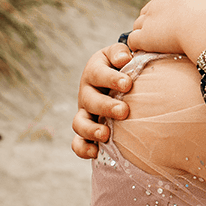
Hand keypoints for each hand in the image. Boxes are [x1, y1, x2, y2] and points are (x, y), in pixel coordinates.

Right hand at [70, 42, 131, 158]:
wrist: (118, 79)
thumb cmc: (124, 66)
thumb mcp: (121, 54)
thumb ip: (121, 53)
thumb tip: (124, 58)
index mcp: (95, 70)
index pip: (99, 73)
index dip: (111, 79)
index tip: (128, 84)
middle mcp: (86, 92)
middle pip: (90, 100)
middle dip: (106, 106)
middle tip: (124, 111)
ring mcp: (85, 112)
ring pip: (79, 123)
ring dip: (91, 130)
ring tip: (106, 135)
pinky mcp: (86, 130)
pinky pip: (78, 142)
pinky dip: (83, 149)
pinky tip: (95, 153)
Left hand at [127, 0, 205, 59]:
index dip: (165, 12)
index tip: (171, 24)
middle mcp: (162, 0)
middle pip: (148, 10)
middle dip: (152, 23)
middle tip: (162, 39)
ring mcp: (151, 17)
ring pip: (138, 25)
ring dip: (145, 36)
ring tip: (155, 49)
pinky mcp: (146, 35)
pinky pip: (133, 40)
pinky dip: (139, 48)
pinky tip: (147, 54)